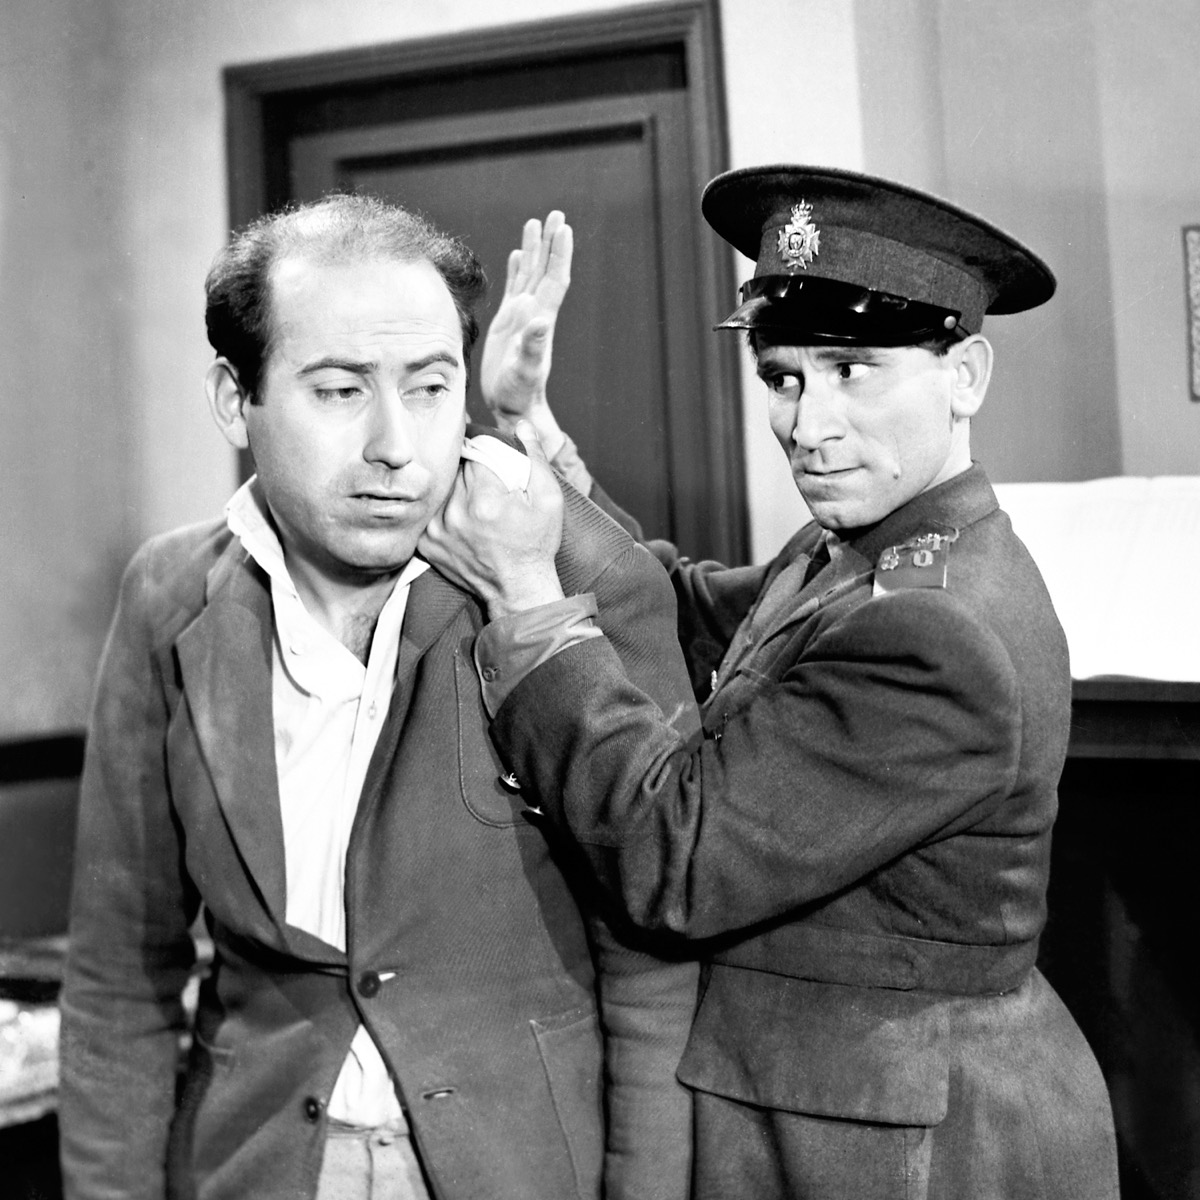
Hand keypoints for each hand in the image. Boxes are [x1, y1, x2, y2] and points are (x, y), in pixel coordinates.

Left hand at [420, 423, 565, 618]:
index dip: (486, 448)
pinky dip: (443, 508)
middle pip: (456, 467)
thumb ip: (534, 458)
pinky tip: (462, 519)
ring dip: (456, 487)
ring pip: (442, 487)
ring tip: (476, 503)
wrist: (518, 590)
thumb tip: (522, 425)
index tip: (493, 456)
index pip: (475, 449)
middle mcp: (454, 513)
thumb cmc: (536, 545)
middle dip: (472, 467)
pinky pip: (431, 510)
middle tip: (489, 484)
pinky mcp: (426, 543)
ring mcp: (436, 529)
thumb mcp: (548, 500)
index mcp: (485, 499)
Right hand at [479, 212, 572, 456]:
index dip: (560, 254)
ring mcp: (521, 317)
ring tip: (535, 223)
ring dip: (533, 250)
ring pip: (529, 275)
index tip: (563, 228)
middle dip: (550, 243)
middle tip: (555, 213)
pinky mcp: (507, 324)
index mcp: (540, 319)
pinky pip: (513, 289)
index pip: (554, 279)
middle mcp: (533, 313)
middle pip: (544, 270)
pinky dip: (516, 270)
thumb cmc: (519, 393)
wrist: (513, 406)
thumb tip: (540, 320)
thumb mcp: (524, 370)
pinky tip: (516, 255)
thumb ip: (532, 346)